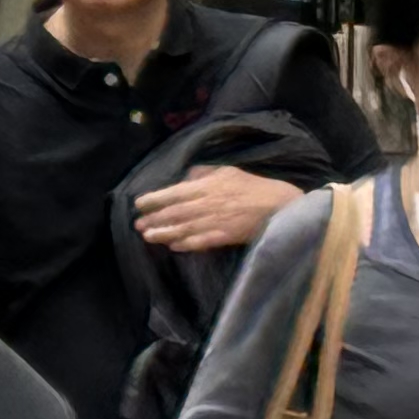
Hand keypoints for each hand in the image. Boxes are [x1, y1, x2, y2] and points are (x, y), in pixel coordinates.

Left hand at [134, 166, 300, 254]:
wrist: (281, 206)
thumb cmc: (254, 187)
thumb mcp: (228, 172)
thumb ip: (204, 173)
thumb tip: (185, 178)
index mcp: (208, 186)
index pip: (174, 192)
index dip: (155, 199)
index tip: (139, 204)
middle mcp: (207, 204)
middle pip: (174, 212)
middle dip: (154, 218)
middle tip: (137, 224)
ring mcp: (215, 221)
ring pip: (182, 228)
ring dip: (163, 233)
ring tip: (147, 236)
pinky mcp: (224, 236)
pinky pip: (199, 241)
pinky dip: (184, 244)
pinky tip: (172, 246)